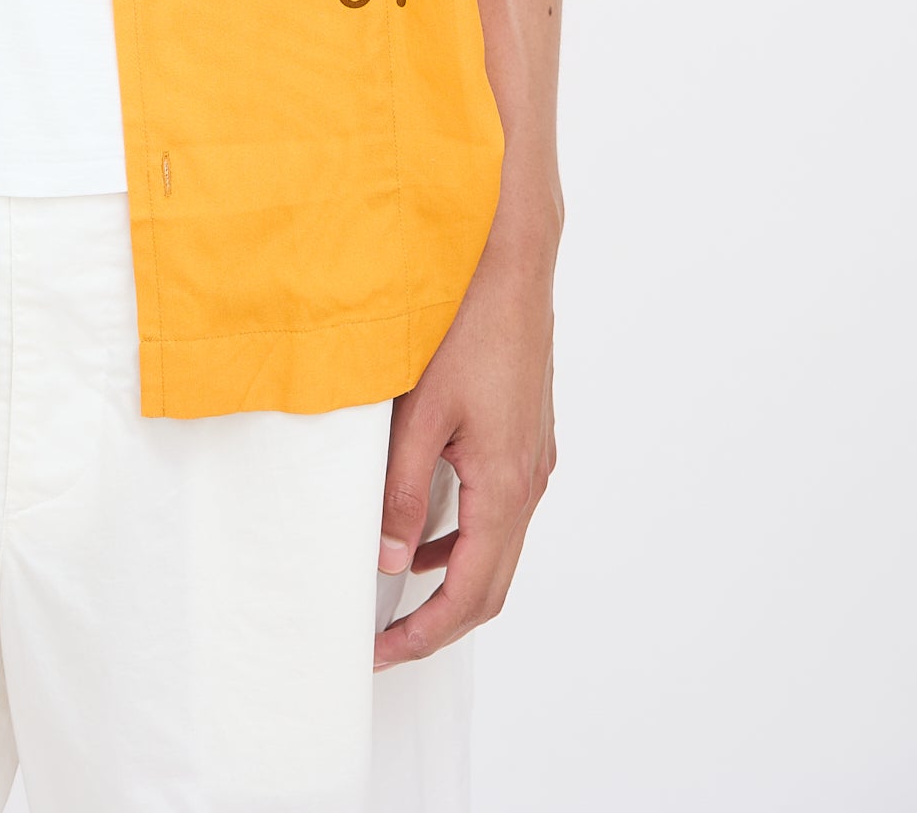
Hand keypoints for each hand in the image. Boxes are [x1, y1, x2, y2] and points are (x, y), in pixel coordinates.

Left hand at [372, 234, 555, 670]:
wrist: (510, 264)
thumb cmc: (469, 326)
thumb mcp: (422, 413)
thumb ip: (403, 490)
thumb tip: (390, 559)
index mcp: (506, 485)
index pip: (472, 592)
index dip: (427, 632)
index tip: (383, 652)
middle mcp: (529, 482)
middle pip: (491, 584)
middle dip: (439, 622)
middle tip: (387, 641)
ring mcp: (533, 461)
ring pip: (497, 548)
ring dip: (452, 580)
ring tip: (398, 595)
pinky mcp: (525, 439)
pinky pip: (498, 511)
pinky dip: (463, 537)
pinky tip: (426, 529)